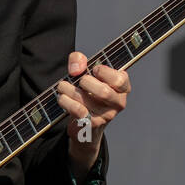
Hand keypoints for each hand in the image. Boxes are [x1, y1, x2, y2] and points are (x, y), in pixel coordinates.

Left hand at [57, 51, 130, 169]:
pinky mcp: (93, 125)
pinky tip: (62, 97)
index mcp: (122, 87)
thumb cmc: (87, 90)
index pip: (119, 80)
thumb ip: (79, 60)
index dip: (104, 72)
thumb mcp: (85, 71)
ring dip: (69, 90)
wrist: (83, 121)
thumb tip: (76, 69)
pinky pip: (78, 112)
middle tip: (79, 80)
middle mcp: (118, 103)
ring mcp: (106, 116)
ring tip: (62, 86)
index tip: (94, 69)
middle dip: (85, 82)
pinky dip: (66, 102)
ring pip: (87, 101)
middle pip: (104, 92)